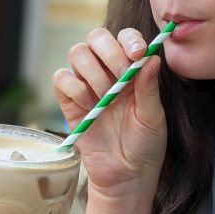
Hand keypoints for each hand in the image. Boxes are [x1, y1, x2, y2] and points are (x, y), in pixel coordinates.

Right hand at [53, 27, 166, 202]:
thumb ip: (150, 87)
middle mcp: (108, 72)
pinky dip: (74, 88)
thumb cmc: (145, 146)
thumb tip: (152, 57)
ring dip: (93, 72)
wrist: (126, 176)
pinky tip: (88, 106)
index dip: (129, 39)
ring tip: (106, 98)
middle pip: (96, 37)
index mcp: (132, 71)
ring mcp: (86, 85)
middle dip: (109, 52)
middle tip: (121, 75)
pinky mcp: (69, 102)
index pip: (125, 38)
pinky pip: (61, 78)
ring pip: (78, 53)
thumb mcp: (153, 116)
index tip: (137, 54)